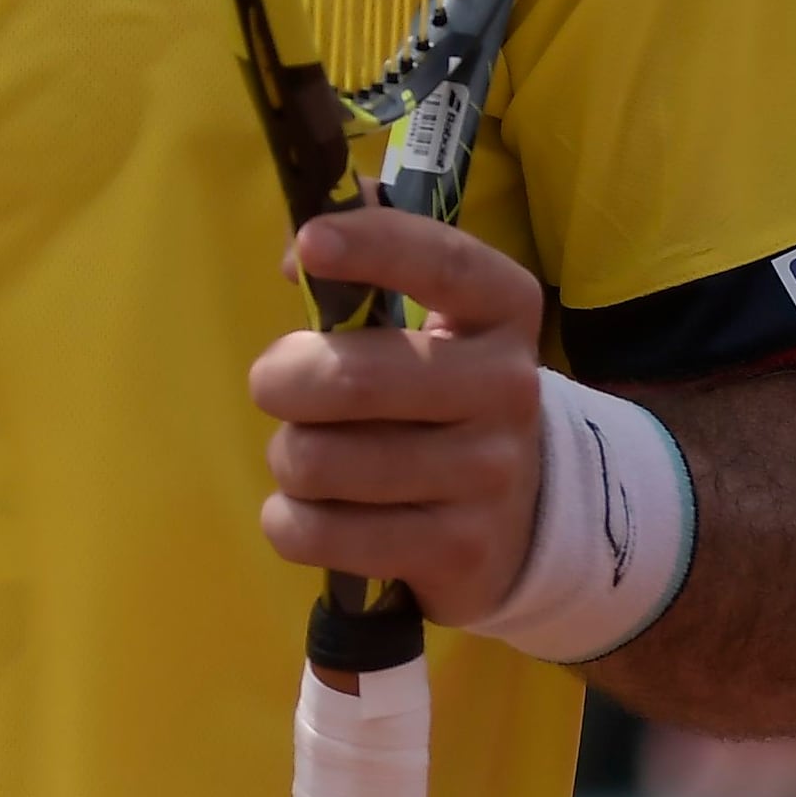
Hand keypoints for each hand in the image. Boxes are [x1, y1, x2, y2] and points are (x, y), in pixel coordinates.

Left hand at [250, 207, 548, 628]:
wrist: (519, 512)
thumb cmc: (436, 388)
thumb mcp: (425, 315)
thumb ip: (368, 259)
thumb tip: (299, 246)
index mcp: (503, 309)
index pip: (444, 264)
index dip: (373, 247)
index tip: (306, 245)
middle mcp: (509, 388)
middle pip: (352, 380)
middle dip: (281, 380)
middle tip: (276, 385)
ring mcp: (489, 476)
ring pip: (322, 462)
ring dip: (289, 456)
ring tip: (312, 454)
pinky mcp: (459, 551)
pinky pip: (319, 534)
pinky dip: (291, 522)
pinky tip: (316, 512)